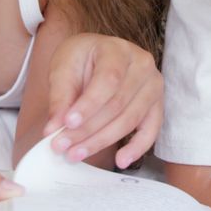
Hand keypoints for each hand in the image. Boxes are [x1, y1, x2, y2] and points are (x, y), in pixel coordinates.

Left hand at [42, 33, 163, 168]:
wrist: (97, 56)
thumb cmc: (81, 60)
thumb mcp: (63, 68)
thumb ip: (60, 96)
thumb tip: (53, 129)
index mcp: (118, 49)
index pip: (108, 80)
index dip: (88, 105)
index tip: (66, 124)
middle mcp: (142, 65)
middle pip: (117, 104)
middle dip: (88, 129)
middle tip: (61, 146)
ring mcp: (153, 85)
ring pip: (130, 120)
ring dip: (102, 141)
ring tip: (76, 154)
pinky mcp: (156, 105)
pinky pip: (151, 130)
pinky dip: (137, 148)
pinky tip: (121, 161)